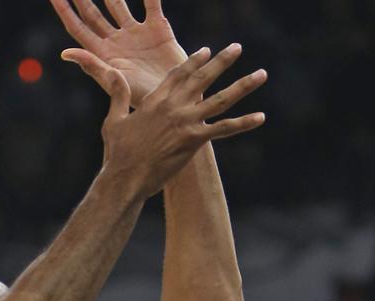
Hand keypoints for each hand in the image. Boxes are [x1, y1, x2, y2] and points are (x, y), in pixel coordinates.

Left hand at [51, 0, 186, 105]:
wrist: (177, 99)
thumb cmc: (143, 98)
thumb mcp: (115, 82)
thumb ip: (92, 65)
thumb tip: (65, 52)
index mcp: (102, 53)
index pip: (78, 27)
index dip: (65, 11)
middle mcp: (116, 40)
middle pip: (94, 13)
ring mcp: (136, 33)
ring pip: (118, 4)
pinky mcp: (158, 28)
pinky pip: (151, 3)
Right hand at [64, 44, 266, 196]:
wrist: (125, 178)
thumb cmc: (117, 153)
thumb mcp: (114, 119)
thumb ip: (118, 94)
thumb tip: (113, 73)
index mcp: (154, 100)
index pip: (178, 74)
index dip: (194, 61)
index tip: (206, 51)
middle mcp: (173, 106)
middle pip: (202, 78)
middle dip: (222, 61)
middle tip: (237, 48)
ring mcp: (186, 122)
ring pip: (221, 99)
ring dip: (243, 85)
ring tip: (261, 74)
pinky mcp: (194, 140)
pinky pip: (224, 128)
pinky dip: (244, 123)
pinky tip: (261, 117)